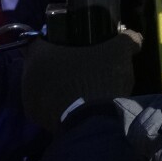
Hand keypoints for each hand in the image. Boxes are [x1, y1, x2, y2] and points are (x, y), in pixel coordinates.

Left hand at [22, 30, 141, 132]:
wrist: (93, 122)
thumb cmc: (99, 79)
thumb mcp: (119, 52)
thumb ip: (127, 39)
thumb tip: (134, 38)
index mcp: (40, 52)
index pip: (45, 38)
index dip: (62, 39)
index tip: (79, 44)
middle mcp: (27, 73)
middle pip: (43, 62)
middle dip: (60, 63)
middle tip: (82, 65)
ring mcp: (28, 98)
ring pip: (44, 83)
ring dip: (58, 83)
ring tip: (80, 86)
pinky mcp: (35, 117)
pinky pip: (46, 103)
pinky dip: (58, 102)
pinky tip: (76, 103)